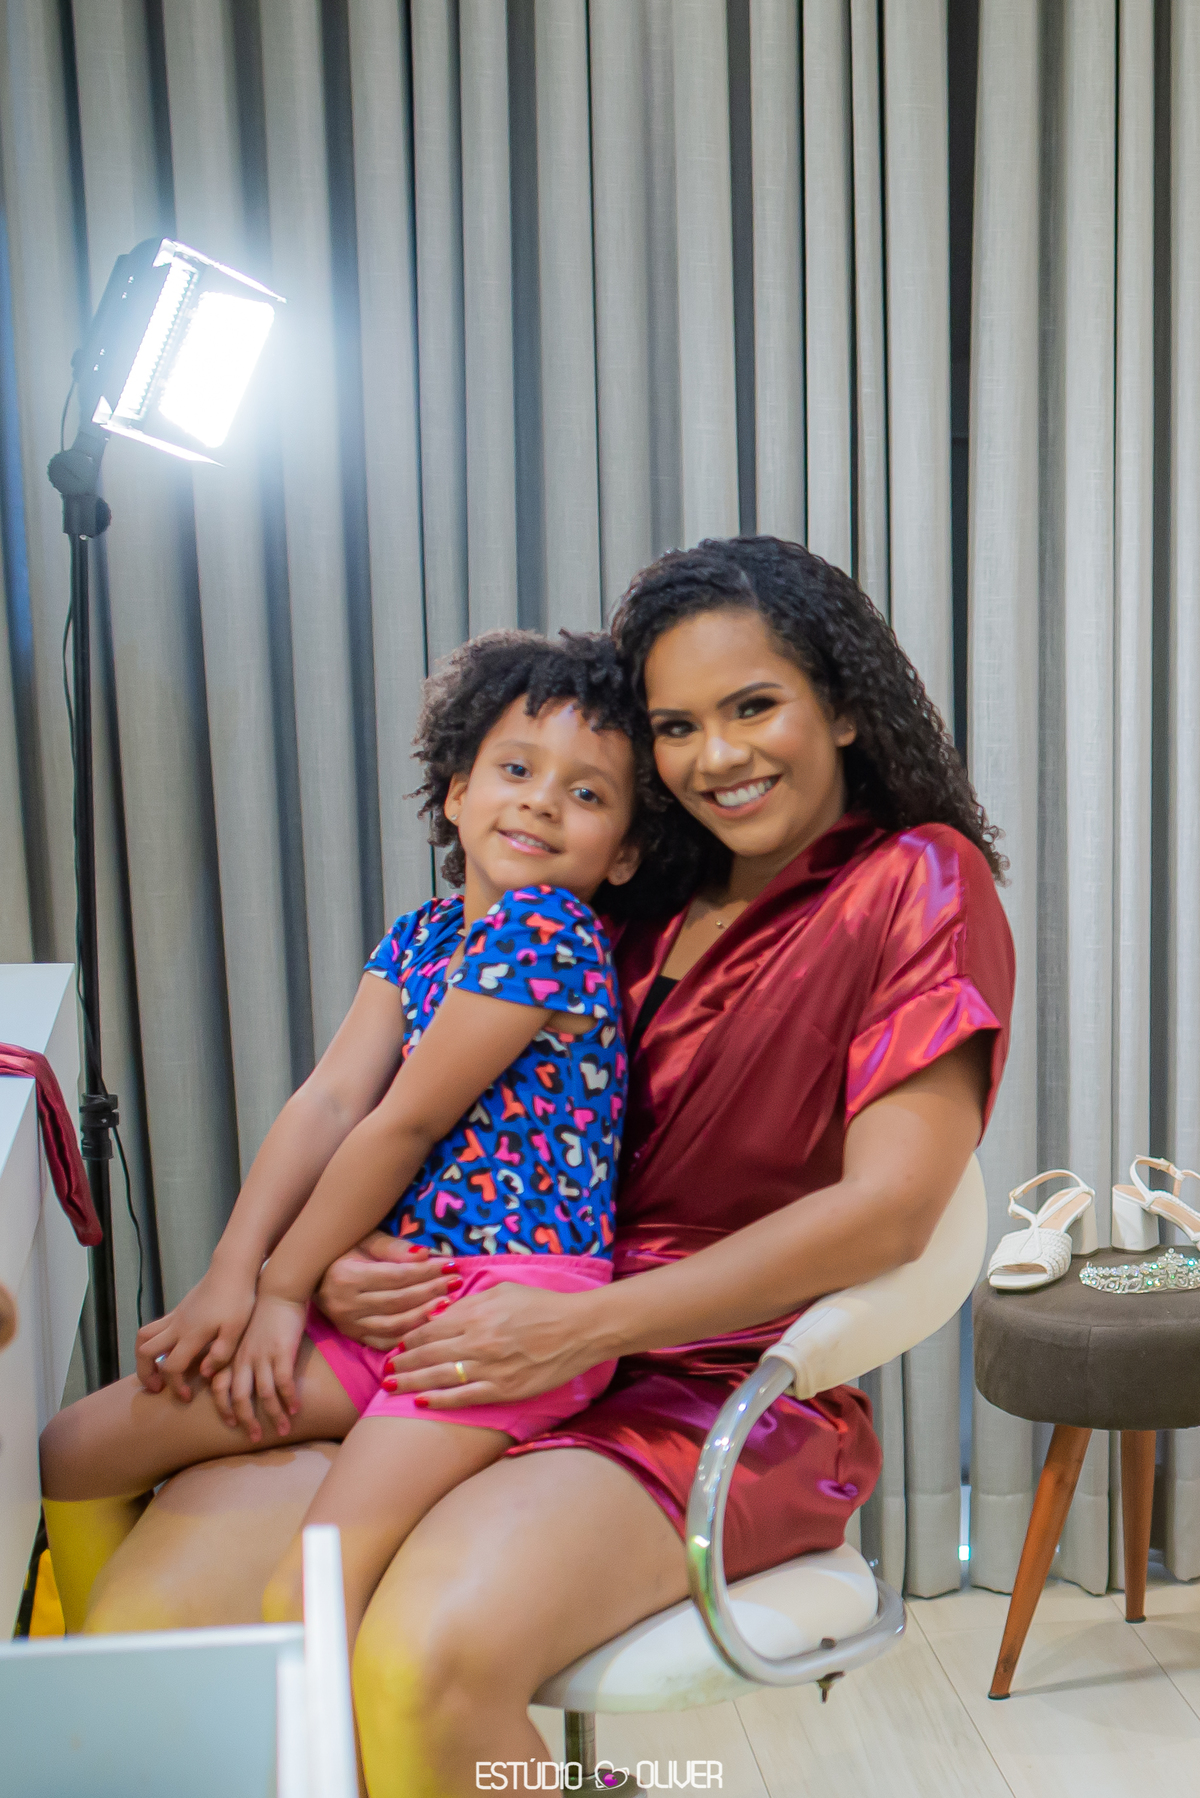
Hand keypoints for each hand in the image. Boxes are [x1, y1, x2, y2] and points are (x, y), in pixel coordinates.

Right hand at [134, 1261, 257, 1400]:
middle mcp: (177, 1326)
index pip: (171, 1367)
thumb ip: (222, 1353)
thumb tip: (205, 1373)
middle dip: (146, 1374)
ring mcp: (175, 1317)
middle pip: (145, 1352)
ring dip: (143, 1357)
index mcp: (192, 1334)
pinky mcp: (177, 1311)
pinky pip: (153, 1328)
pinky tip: (167, 1351)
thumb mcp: (237, 1328)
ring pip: (143, 1337)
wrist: (232, 1269)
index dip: (174, 1386)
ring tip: (156, 1372)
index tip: (185, 1397)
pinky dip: (152, 1343)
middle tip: (157, 1388)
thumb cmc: (238, 1299)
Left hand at [213, 1293, 308, 1441]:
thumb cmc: (262, 1311)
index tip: (232, 1424)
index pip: (220, 1389)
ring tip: (283, 1430)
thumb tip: (242, 1374)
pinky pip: (284, 1382)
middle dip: (247, 1421)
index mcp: (232, 1355)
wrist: (278, 1289)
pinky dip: (289, 1398)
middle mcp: (243, 1359)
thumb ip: (240, 1354)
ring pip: (264, 1395)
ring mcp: (262, 1356)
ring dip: (273, 1415)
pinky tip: (296, 1408)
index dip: (224, 1409)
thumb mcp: (243, 1334)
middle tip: (255, 1437)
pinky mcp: (281, 1352)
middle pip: (239, 1398)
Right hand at [313, 1234, 456, 1347]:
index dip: (426, 1272)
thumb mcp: (366, 1241)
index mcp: (347, 1276)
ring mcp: (349, 1325)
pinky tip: (429, 1326)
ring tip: (449, 1303)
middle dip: (431, 1291)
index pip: (397, 1276)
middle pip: (398, 1301)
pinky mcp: (353, 1337)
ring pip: (395, 1325)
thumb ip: (393, 1248)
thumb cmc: (346, 1253)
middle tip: (456, 1282)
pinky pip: (385, 1342)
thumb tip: (424, 1255)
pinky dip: (409, 1337)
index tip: (451, 1265)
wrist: (315, 1277)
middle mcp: (345, 1304)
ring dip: (425, 1315)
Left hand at [384, 1282, 604, 1409]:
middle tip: (386, 1368)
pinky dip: (439, 1400)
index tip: (398, 1344)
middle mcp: (478, 1341)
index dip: (410, 1338)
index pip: (431, 1328)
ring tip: (392, 1386)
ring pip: (439, 1377)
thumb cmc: (543, 1305)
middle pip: (428, 1354)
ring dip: (411, 1382)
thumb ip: (471, 1302)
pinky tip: (421, 1401)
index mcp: (477, 1314)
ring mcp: (489, 1368)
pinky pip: (463, 1397)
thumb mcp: (504, 1290)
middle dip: (403, 1362)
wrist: (579, 1329)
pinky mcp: (503, 1389)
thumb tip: (442, 1312)